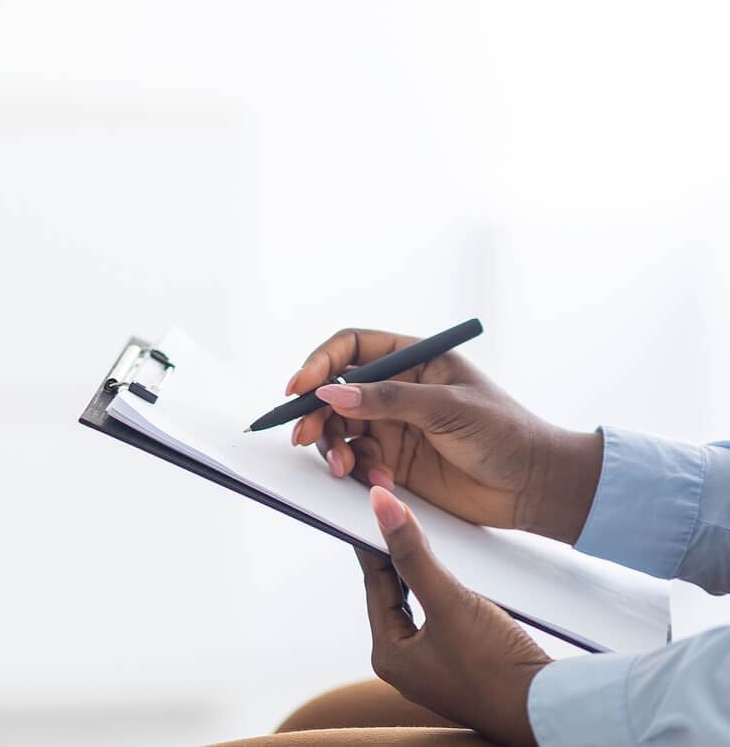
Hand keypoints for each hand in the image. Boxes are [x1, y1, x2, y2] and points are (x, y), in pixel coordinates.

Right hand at [285, 328, 601, 542]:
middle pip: (335, 391)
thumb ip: (388, 400)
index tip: (301, 388)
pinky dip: (356, 470)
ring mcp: (392, 426)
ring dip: (333, 446)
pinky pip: (355, 460)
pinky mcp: (392, 461)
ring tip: (344, 468)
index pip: (353, 348)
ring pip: (339, 428)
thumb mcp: (447, 408)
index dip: (320, 363)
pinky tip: (380, 481)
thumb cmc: (505, 434)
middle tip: (304, 436)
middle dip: (315, 413)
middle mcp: (397, 390)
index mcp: (414, 360)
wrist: (534, 487)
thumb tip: (331, 393)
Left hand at [357, 486, 550, 746]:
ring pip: (420, 607)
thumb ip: (414, 555)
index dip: (374, 545)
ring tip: (423, 541)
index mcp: (389, 656)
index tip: (372, 514)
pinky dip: (445, 596)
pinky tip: (457, 580)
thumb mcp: (450, 603)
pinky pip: (443, 620)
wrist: (550, 712)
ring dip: (422, 576)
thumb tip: (381, 509)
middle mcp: (406, 666)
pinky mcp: (464, 668)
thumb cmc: (497, 669)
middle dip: (398, 559)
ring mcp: (434, 669)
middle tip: (396, 520)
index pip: (375, 586)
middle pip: (395, 596)